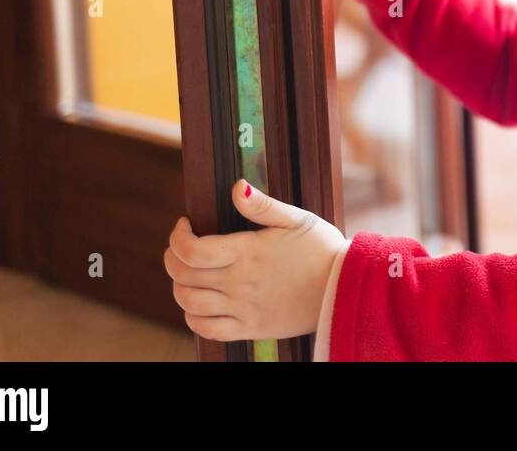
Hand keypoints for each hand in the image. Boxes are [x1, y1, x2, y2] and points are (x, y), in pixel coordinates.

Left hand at [163, 179, 350, 342]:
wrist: (343, 288)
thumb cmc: (321, 249)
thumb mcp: (296, 218)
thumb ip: (263, 206)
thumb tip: (237, 187)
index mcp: (247, 252)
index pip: (191, 250)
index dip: (177, 236)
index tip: (185, 224)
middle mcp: (239, 282)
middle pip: (183, 275)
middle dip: (173, 258)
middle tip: (184, 246)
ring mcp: (242, 308)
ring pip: (189, 303)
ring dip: (180, 286)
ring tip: (190, 273)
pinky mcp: (250, 327)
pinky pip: (207, 329)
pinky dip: (193, 318)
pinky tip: (199, 304)